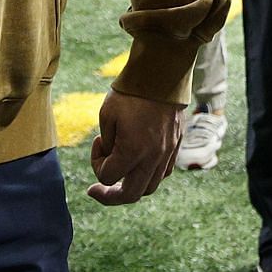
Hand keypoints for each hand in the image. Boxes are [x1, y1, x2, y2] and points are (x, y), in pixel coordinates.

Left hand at [87, 90, 183, 205]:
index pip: (108, 177)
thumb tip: (111, 160)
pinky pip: (162, 173)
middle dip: (111, 196)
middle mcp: (152, 158)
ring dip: (132, 186)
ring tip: (120, 174)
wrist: (161, 75)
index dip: (96, 163)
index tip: (97, 141)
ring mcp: (167, 153)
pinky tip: (139, 162)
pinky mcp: (176, 146)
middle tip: (98, 190)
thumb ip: (106, 145)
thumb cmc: (130, 93)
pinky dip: (148, 175)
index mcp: (132, 151)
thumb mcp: (106, 116)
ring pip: (149, 187)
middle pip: (131, 195)